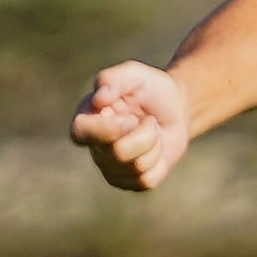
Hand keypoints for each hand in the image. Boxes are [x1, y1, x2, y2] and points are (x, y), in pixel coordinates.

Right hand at [72, 62, 190, 190]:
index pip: (80, 133)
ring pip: (136, 167)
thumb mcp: (134, 74)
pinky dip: (160, 162)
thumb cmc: (150, 89)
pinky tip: (156, 149)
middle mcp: (95, 147)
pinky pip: (146, 180)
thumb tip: (98, 100)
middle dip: (144, 135)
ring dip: (154, 145)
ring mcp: (111, 168)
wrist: (176, 109)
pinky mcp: (130, 182)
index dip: (107, 130)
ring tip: (152, 131)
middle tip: (149, 120)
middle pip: (117, 154)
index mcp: (88, 118)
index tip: (131, 119)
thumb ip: (112, 79)